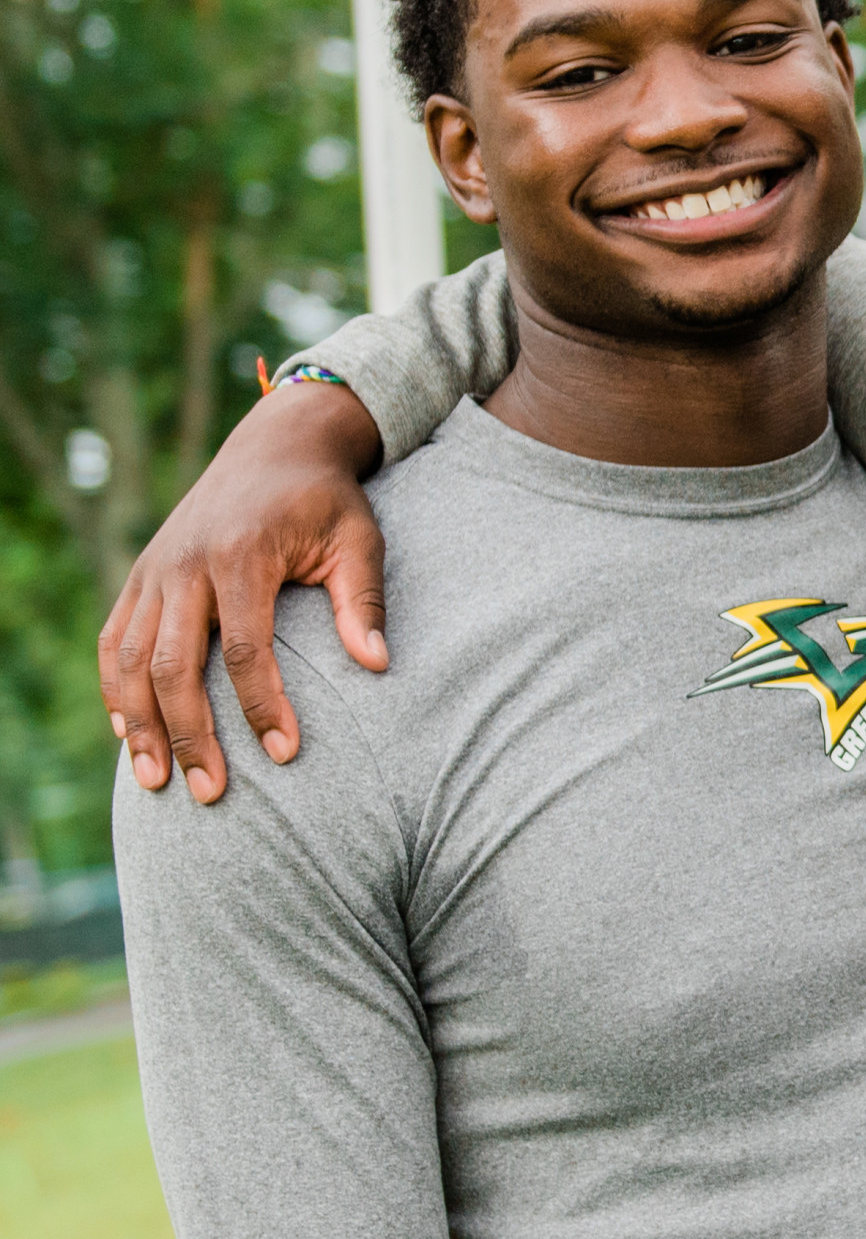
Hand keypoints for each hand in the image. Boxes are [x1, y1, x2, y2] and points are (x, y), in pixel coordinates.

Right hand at [100, 381, 389, 803]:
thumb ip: (362, 602)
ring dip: (139, 724)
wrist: (276, 447)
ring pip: (129, 659)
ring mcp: (155, 570)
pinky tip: (128, 733)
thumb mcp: (359, 539)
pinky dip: (115, 688)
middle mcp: (185, 565)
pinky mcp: (141, 576)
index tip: (285, 753)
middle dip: (189, 733)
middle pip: (173, 665)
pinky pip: (115, 639)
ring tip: (156, 781)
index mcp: (241, 556)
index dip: (262, 704)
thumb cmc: (327, 501)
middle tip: (210, 792)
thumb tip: (376, 666)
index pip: (244, 647)